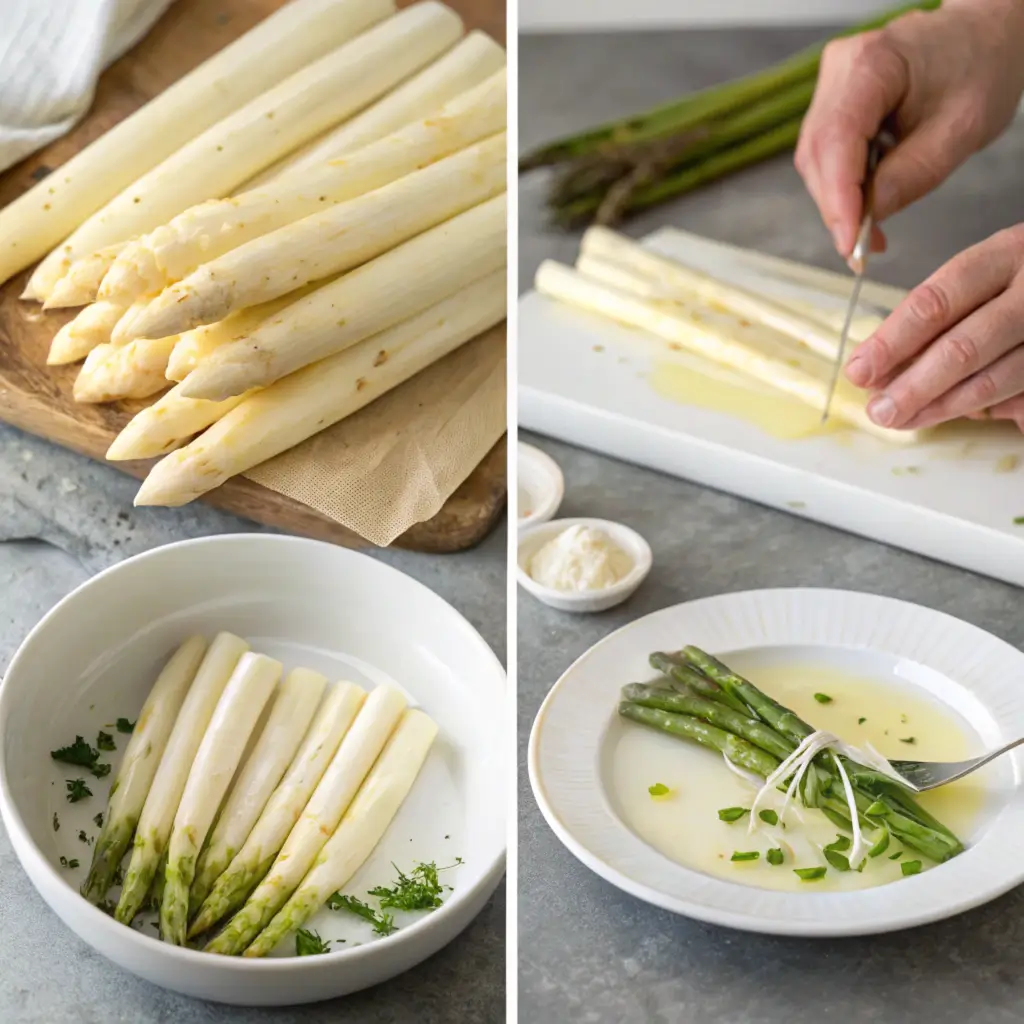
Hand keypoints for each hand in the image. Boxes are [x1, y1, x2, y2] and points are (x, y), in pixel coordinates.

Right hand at [795, 0, 1023, 259]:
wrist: (983, 37)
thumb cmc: (981, 67)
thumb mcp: (961, 130)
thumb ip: (911, 176)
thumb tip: (868, 218)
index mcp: (872, 63)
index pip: (837, 141)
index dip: (838, 199)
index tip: (849, 244)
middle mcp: (840, 70)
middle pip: (818, 156)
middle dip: (837, 208)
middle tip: (862, 249)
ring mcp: (832, 86)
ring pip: (815, 161)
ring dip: (839, 202)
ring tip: (870, 232)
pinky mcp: (833, 104)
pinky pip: (825, 155)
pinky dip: (843, 187)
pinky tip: (866, 204)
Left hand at [845, 224, 1023, 429]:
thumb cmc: (1022, 277)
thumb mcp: (984, 274)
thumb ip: (934, 315)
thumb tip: (876, 368)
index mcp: (1006, 254)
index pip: (936, 302)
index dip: (891, 342)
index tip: (858, 371)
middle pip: (964, 347)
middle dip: (913, 386)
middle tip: (878, 411)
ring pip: (995, 379)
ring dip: (941, 407)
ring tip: (902, 419)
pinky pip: (1020, 396)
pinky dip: (986, 408)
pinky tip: (956, 412)